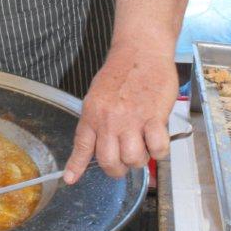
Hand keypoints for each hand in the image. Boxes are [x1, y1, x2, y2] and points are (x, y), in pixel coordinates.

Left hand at [64, 45, 178, 183]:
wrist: (140, 49)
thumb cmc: (121, 71)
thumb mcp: (98, 94)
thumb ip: (96, 119)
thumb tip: (97, 141)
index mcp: (92, 113)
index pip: (81, 146)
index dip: (76, 166)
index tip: (71, 180)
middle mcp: (109, 119)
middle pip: (109, 162)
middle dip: (118, 169)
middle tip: (125, 160)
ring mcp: (131, 119)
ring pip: (133, 159)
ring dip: (140, 160)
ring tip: (143, 145)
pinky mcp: (153, 116)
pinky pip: (157, 149)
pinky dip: (159, 150)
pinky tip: (158, 138)